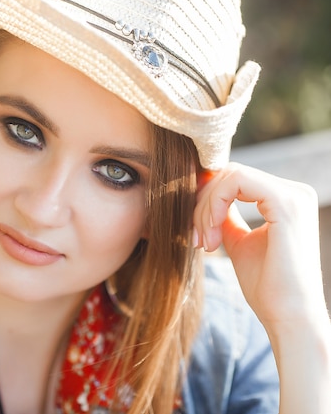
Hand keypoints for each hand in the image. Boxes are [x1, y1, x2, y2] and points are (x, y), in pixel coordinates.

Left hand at [194, 162, 330, 413]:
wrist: (288, 317)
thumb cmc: (266, 287)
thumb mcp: (238, 242)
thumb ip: (225, 217)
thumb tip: (204, 196)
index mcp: (286, 199)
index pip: (234, 178)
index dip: (206, 199)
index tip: (197, 233)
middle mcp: (295, 192)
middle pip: (229, 173)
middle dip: (203, 204)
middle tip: (197, 239)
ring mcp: (294, 195)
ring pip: (230, 176)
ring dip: (206, 209)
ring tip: (205, 243)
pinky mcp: (286, 204)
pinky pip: (236, 182)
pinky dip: (214, 206)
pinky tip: (212, 236)